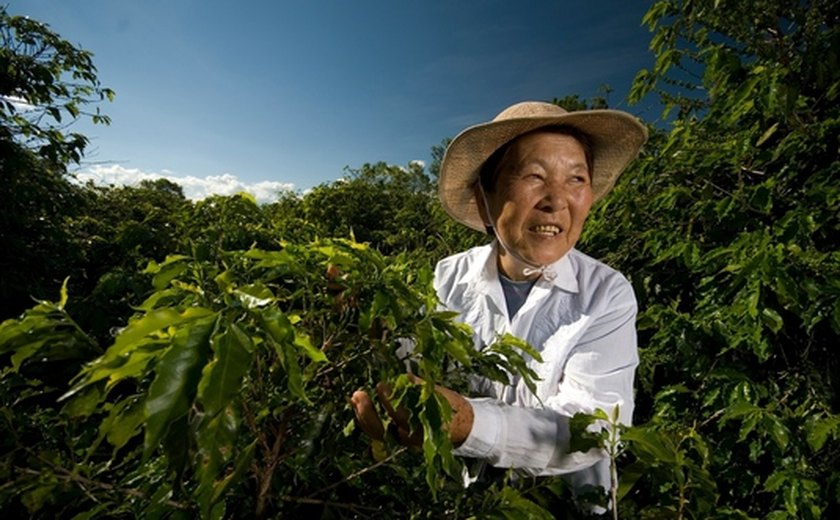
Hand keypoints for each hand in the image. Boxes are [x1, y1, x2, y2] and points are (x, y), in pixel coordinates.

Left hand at [351, 375, 473, 447]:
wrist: (461, 426)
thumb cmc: (451, 407)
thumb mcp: (440, 393)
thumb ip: (420, 387)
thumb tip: (403, 379)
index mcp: (426, 427)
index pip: (402, 415)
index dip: (389, 400)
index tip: (381, 384)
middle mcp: (413, 438)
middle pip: (384, 429)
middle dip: (368, 412)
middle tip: (358, 394)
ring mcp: (404, 441)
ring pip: (378, 433)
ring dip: (363, 416)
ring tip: (355, 398)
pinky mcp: (398, 438)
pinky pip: (379, 433)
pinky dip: (367, 421)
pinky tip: (359, 407)